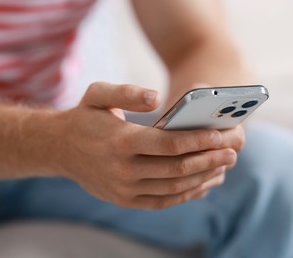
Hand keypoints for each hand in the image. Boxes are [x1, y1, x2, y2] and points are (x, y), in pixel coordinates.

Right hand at [51, 82, 243, 209]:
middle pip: (177, 169)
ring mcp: (124, 189)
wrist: (61, 149)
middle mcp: (123, 169)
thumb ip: (128, 91)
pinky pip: (163, 201)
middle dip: (209, 160)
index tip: (221, 135)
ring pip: (174, 188)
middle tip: (232, 153)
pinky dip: (187, 194)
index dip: (199, 140)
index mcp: (121, 141)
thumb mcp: (98, 93)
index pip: (169, 145)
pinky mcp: (126, 200)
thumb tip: (157, 98)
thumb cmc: (85, 118)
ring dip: (203, 178)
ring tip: (223, 168)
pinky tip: (203, 184)